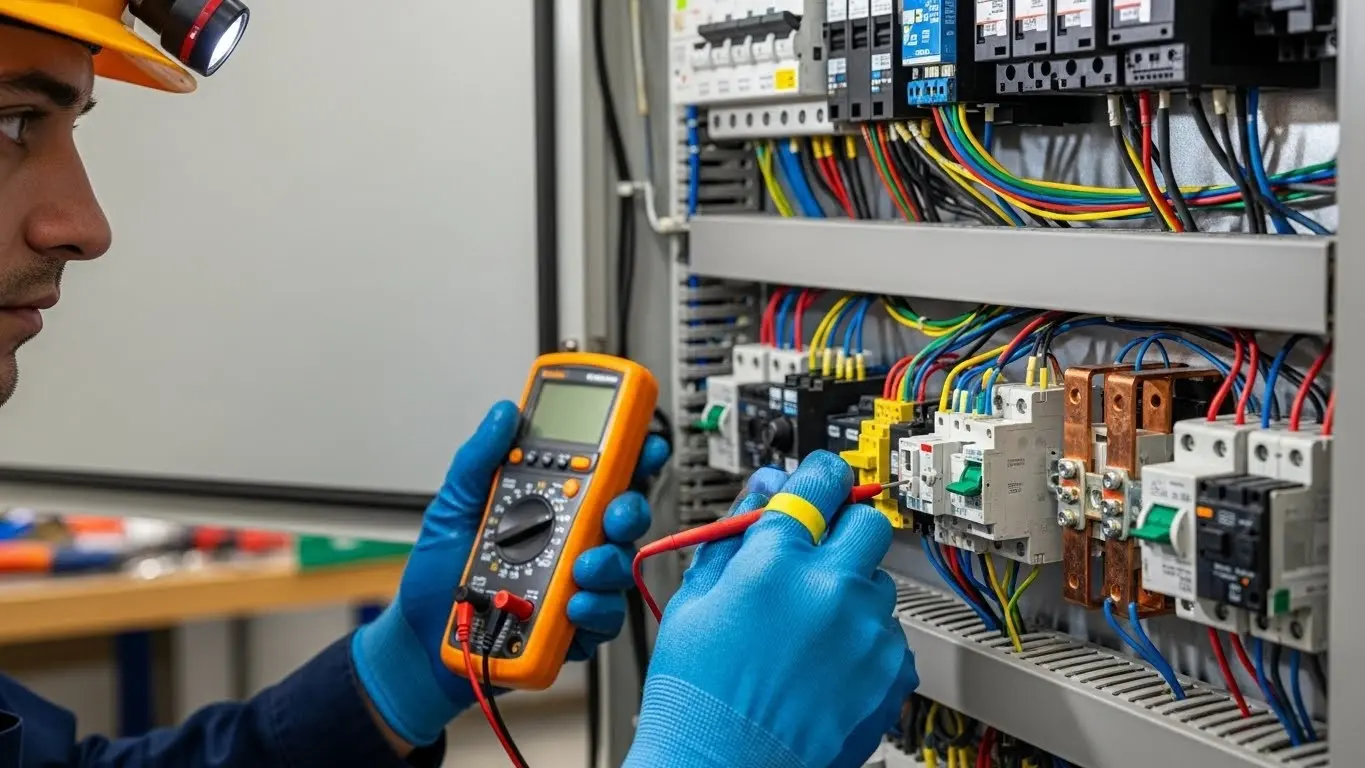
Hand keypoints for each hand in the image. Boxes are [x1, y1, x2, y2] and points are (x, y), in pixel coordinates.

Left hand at [352, 401, 669, 747]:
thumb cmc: (440, 575)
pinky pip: (605, 616)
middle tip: (612, 513)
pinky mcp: (575, 626)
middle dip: (628, 510)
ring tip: (579, 568)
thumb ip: (478, 459)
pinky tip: (571, 606)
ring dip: (608, 563)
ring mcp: (576, 584)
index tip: (645, 444)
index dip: (632, 456)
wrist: (423, 639)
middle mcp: (570, 541)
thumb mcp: (453, 507)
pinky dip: (594, 609)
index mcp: (548, 506)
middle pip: (623, 518)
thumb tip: (503, 414)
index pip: (602, 475)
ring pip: (620, 566)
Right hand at [624, 451, 917, 767]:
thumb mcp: (695, 597)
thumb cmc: (698, 693)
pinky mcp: (892, 673)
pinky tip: (826, 664)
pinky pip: (891, 634)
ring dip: (852, 592)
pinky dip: (865, 642)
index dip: (818, 476)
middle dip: (843, 530)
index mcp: (776, 559)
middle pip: (867, 521)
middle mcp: (830, 588)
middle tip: (817, 556)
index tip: (819, 482)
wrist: (722, 767)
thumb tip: (765, 489)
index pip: (821, 478)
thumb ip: (735, 531)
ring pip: (879, 581)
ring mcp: (866, 632)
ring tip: (810, 630)